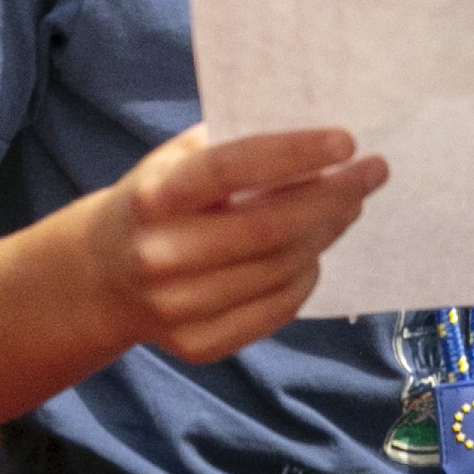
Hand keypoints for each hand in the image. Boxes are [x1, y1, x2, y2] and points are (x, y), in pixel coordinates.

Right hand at [78, 125, 388, 365]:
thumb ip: (234, 143)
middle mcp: (161, 254)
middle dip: (335, 196)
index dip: (294, 153)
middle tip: (374, 171)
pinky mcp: (195, 343)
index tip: (347, 140)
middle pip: (270, 228)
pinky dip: (306, 278)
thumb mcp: (176, 160)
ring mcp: (176, 306)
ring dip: (328, 232)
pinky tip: (314, 251)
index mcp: (154, 197)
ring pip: (280, 269)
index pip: (231, 169)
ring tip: (350, 204)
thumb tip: (319, 130)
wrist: (98, 278)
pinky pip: (275, 309)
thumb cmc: (158, 202)